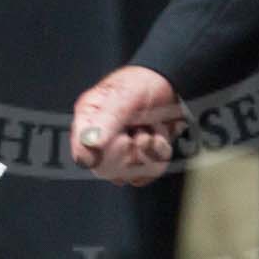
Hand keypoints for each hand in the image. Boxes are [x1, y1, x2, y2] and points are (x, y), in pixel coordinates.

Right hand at [70, 66, 183, 185]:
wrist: (174, 86)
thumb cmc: (145, 84)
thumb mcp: (125, 98)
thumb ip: (106, 121)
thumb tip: (89, 144)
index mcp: (88, 119)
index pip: (83, 154)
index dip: (105, 154)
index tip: (124, 141)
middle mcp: (100, 138)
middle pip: (105, 170)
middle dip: (131, 154)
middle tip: (140, 133)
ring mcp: (118, 150)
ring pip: (127, 175)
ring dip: (147, 154)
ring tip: (151, 131)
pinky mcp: (137, 159)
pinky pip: (144, 175)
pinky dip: (157, 157)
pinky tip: (158, 138)